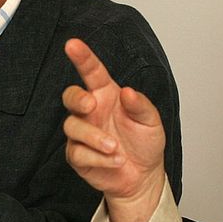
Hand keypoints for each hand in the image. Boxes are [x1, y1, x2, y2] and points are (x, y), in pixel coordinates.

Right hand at [61, 38, 166, 221]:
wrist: (143, 177)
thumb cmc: (145, 144)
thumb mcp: (152, 122)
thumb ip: (141, 105)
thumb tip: (128, 92)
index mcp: (107, 95)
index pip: (92, 72)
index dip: (82, 57)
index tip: (72, 44)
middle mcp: (91, 111)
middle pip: (70, 96)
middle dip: (77, 98)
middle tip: (91, 105)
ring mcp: (82, 133)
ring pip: (72, 126)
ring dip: (94, 138)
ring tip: (115, 148)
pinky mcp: (77, 155)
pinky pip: (78, 152)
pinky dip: (98, 158)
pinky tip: (114, 160)